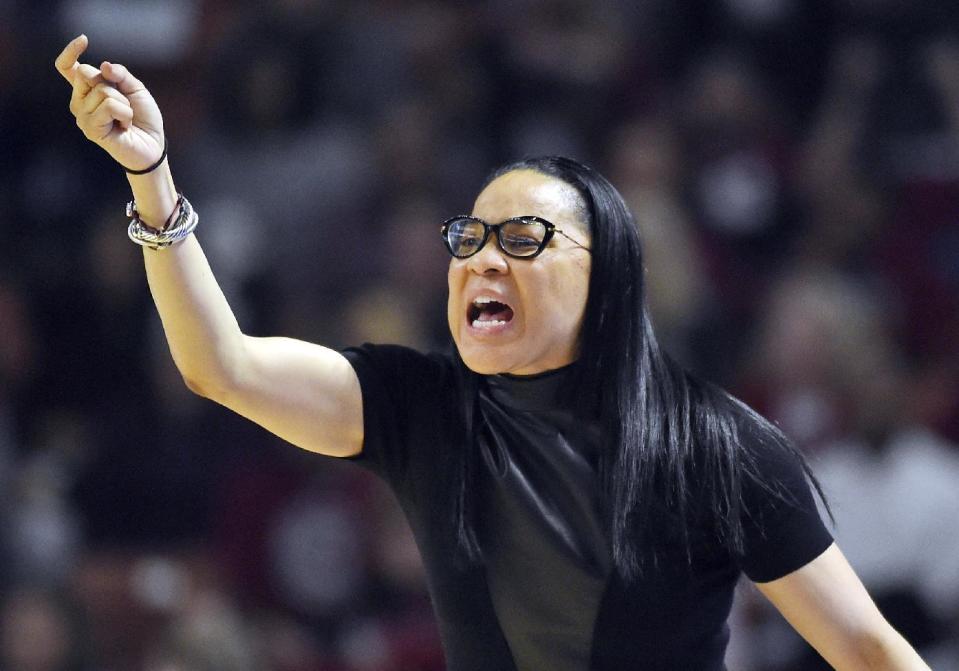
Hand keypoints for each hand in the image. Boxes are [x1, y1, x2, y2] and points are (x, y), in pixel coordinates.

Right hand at [55, 34, 164, 171]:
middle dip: (114, 84)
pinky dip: (125, 113)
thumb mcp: (135, 89)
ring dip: (124, 104)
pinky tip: (125, 127)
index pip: (68, 68)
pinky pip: (109, 106)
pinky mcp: (90, 129)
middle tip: (124, 104)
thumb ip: (120, 74)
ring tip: (126, 119)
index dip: (71, 52)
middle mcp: (79, 102)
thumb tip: (104, 66)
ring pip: (102, 91)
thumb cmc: (143, 118)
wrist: (153, 146)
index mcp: (87, 90)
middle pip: (88, 74)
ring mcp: (82, 116)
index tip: (83, 39)